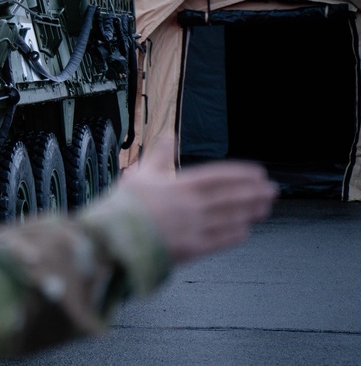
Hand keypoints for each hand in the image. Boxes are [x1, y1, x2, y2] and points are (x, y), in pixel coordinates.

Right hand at [120, 143, 277, 263]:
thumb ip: (159, 156)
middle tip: (272, 190)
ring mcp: (192, 228)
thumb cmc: (123, 205)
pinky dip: (234, 235)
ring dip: (250, 212)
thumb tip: (169, 135)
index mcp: (179, 186)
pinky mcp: (190, 249)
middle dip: (254, 193)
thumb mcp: (139, 174)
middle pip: (231, 197)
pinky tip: (245, 231)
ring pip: (229, 218)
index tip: (258, 173)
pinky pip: (219, 240)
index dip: (241, 174)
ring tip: (264, 208)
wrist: (112, 238)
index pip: (219, 177)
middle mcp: (191, 206)